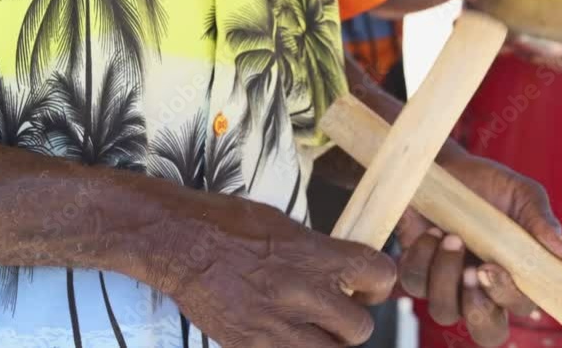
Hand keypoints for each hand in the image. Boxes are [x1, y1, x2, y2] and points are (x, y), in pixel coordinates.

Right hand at [151, 190, 396, 347]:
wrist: (180, 242)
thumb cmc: (228, 225)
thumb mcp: (286, 226)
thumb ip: (319, 253)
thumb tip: (341, 270)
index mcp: (316, 255)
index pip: (381, 276)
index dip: (378, 284)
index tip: (368, 286)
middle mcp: (303, 292)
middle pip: (360, 328)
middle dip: (352, 323)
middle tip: (339, 314)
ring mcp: (277, 325)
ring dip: (327, 344)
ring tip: (313, 331)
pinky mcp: (251, 347)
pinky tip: (283, 337)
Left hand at [396, 152, 561, 346]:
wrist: (447, 165)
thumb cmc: (490, 184)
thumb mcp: (522, 194)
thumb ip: (542, 222)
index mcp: (514, 277)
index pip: (520, 308)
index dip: (508, 299)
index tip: (495, 269)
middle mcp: (481, 290)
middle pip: (486, 332)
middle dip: (479, 311)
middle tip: (474, 271)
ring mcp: (446, 284)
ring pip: (445, 311)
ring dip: (446, 276)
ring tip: (451, 237)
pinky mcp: (416, 272)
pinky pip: (414, 283)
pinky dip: (422, 258)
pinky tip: (432, 231)